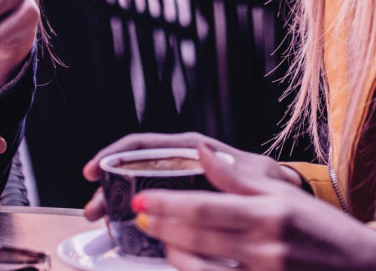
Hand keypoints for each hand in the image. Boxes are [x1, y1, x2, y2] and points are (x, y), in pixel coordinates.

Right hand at [81, 133, 301, 221]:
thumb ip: (226, 168)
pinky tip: (126, 230)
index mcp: (190, 150)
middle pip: (133, 170)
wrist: (282, 201)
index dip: (113, 154)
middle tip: (93, 209)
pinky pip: (155, 208)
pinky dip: (137, 217)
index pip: (142, 145)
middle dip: (108, 188)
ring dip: (117, 204)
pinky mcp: (184, 204)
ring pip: (139, 190)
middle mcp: (180, 163)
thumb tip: (202, 150)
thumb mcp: (250, 174)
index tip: (93, 169)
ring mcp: (179, 184)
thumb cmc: (267, 182)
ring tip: (102, 221)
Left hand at [130, 143, 375, 270]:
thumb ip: (239, 178)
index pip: (205, 208)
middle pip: (197, 238)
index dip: (167, 205)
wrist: (367, 269)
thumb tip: (201, 152)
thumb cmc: (326, 230)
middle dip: (162, 227)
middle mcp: (265, 248)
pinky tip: (188, 263)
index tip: (140, 200)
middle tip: (138, 216)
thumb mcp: (284, 195)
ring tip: (163, 239)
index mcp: (269, 215)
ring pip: (202, 269)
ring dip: (175, 254)